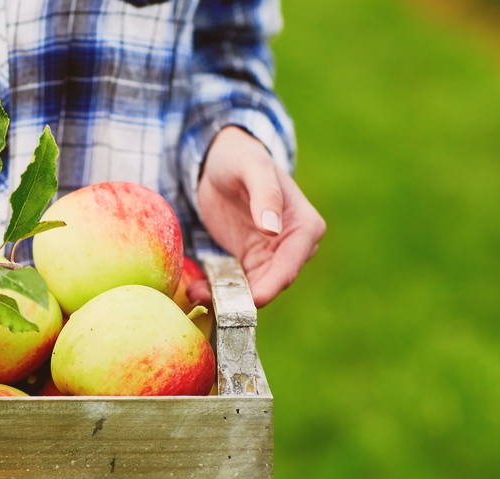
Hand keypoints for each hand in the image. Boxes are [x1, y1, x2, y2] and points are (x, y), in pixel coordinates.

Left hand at [191, 126, 325, 307]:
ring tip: (195, 294)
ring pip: (253, 289)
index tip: (252, 300)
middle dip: (244, 297)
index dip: (272, 285)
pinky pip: (237, 283)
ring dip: (227, 297)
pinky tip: (196, 290)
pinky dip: (218, 290)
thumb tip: (273, 229)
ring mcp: (271, 257)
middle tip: (210, 301)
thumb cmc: (241, 158)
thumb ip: (265, 194)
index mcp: (304, 225)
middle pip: (273, 283)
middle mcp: (294, 247)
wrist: (220, 162)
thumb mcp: (252, 168)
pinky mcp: (249, 262)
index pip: (291, 263)